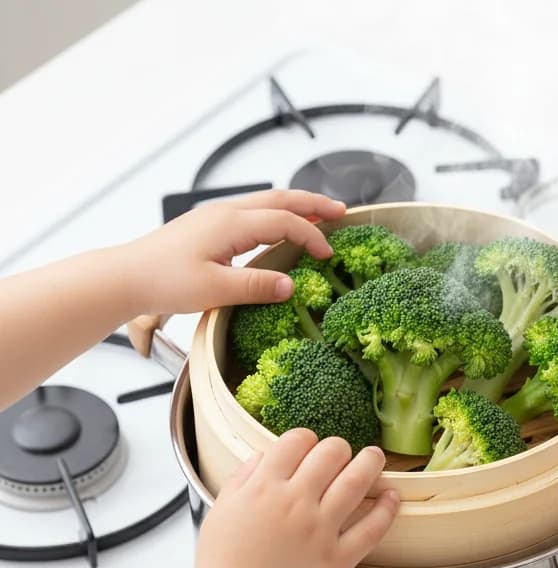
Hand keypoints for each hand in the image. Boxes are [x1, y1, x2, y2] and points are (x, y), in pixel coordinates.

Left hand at [122, 190, 345, 319]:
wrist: (126, 275)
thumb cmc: (164, 281)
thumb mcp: (215, 290)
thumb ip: (256, 286)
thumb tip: (291, 286)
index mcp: (230, 224)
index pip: (284, 221)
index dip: (312, 235)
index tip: (329, 255)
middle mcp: (225, 213)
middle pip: (279, 198)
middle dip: (313, 203)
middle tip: (342, 211)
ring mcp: (216, 217)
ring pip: (266, 202)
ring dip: (296, 206)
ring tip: (320, 215)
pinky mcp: (210, 227)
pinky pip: (253, 213)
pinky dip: (277, 215)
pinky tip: (282, 227)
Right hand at [190, 430, 398, 567]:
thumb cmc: (224, 564)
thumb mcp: (222, 509)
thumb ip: (244, 477)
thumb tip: (265, 455)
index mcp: (265, 487)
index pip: (297, 440)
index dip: (306, 439)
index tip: (309, 446)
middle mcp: (296, 503)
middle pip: (331, 453)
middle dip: (339, 448)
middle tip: (342, 453)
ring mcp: (321, 530)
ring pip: (357, 481)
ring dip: (370, 462)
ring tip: (375, 457)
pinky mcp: (340, 558)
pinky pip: (372, 528)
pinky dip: (386, 509)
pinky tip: (391, 497)